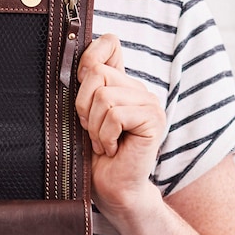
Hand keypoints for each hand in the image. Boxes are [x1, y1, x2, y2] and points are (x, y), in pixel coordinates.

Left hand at [75, 34, 166, 219]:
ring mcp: (149, 103)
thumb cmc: (94, 158)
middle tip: (92, 131)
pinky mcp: (153, 119)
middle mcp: (138, 89)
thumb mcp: (83, 117)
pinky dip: (105, 136)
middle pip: (96, 74)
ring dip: (95, 127)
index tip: (82, 91)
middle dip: (83, 107)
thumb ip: (85, 87)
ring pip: (104, 97)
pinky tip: (111, 149)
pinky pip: (116, 115)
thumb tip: (82, 59)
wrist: (112, 190)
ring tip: (101, 143)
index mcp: (121, 84)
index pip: (108, 44)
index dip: (88, 59)